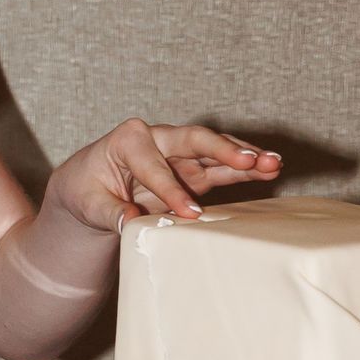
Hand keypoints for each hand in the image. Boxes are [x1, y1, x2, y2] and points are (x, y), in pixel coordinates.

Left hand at [46, 119, 281, 233]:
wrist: (89, 186)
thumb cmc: (86, 190)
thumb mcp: (89, 203)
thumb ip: (110, 211)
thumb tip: (131, 221)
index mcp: (128, 140)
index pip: (154, 165)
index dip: (171, 189)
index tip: (190, 213)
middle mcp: (158, 138)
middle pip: (195, 140)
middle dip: (223, 150)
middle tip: (250, 161)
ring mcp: (179, 153)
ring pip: (214, 151)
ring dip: (244, 157)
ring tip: (273, 163)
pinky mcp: (193, 169)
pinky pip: (221, 167)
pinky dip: (244, 168)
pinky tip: (269, 168)